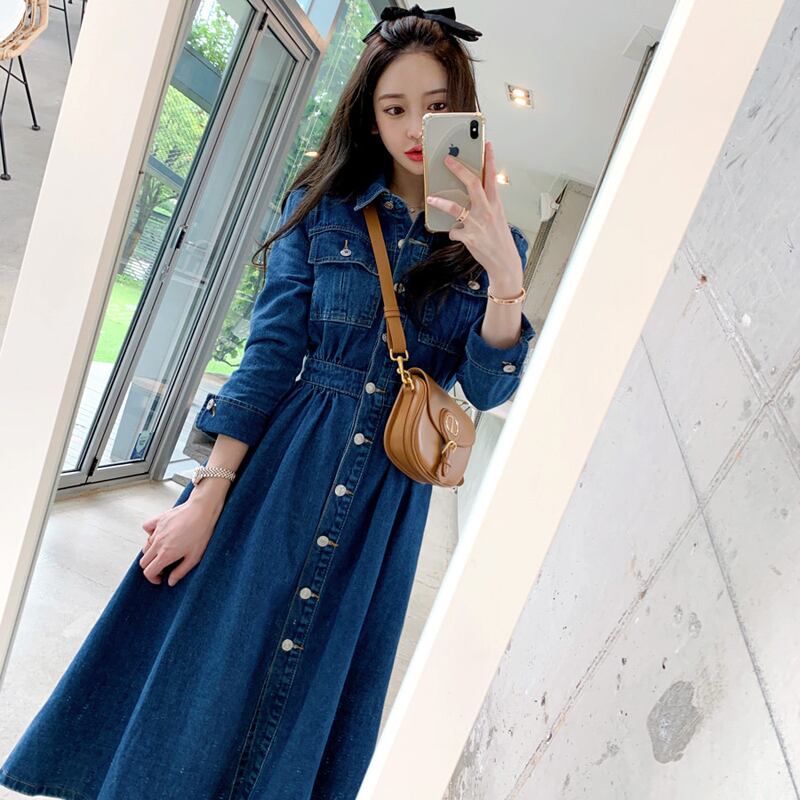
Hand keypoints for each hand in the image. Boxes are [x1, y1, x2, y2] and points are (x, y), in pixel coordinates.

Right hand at [140, 494, 221, 586]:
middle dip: (151, 567)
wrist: (203, 510)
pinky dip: (150, 533)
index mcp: (166, 554)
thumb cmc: (202, 533)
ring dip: (152, 552)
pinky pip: (147, 528)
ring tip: (165, 550)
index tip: (161, 578)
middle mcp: (157, 543)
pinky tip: (160, 534)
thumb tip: (170, 581)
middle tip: (164, 566)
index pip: (148, 572)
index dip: (153, 578)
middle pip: (144, 561)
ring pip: (145, 546)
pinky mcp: (158, 519)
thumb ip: (181, 571)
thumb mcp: (195, 557)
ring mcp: (156, 530)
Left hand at [426, 140, 520, 283]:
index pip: (492, 177)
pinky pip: (454, 232)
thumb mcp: (497, 218)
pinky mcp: (470, 238)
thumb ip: (486, 204)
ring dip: (441, 202)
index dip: (489, 159)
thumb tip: (474, 194)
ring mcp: (478, 224)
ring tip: (431, 198)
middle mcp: (487, 211)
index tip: (486, 144)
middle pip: (473, 184)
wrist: (504, 262)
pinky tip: (457, 235)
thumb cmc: (500, 239)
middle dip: (459, 169)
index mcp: (495, 204)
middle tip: (447, 159)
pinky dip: (453, 233)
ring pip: (456, 208)